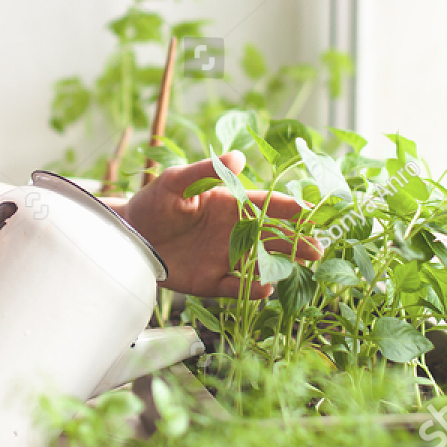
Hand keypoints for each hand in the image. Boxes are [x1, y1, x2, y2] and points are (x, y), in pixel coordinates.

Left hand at [119, 151, 321, 298]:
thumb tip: (240, 158)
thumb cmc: (152, 203)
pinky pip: (235, 287)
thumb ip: (206, 171)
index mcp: (228, 205)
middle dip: (297, 241)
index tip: (309, 211)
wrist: (127, 236)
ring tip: (305, 267)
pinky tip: (266, 288)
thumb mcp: (175, 181)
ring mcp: (223, 257)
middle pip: (271, 236)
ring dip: (283, 264)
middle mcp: (231, 232)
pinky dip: (251, 289)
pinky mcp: (210, 281)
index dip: (287, 208)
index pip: (264, 205)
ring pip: (261, 262)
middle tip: (319, 248)